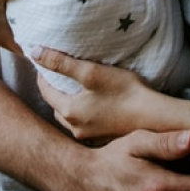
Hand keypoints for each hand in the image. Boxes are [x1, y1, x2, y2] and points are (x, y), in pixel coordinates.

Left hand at [34, 47, 150, 141]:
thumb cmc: (125, 92)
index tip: (43, 62)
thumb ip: (61, 62)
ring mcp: (89, 136)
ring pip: (69, 117)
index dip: (43, 75)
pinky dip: (81, 113)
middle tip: (55, 75)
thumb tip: (34, 52)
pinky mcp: (102, 138)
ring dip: (66, 103)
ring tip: (72, 88)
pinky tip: (91, 105)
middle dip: (53, 90)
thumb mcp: (91, 72)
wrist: (155, 119)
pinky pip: (84, 124)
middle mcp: (75, 128)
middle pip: (55, 106)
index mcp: (69, 112)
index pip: (45, 91)